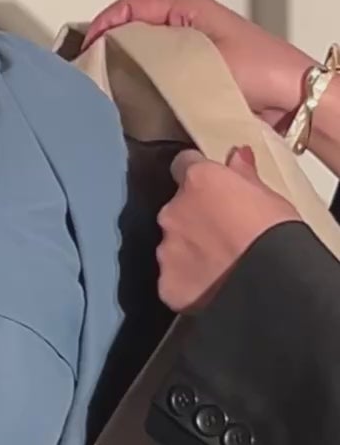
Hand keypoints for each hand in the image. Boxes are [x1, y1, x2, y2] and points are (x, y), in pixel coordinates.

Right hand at [82, 0, 308, 129]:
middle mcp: (191, 28)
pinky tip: (138, 100)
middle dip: (110, 44)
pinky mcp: (199, 77)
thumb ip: (158, 54)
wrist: (296, 101)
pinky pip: (162, 76)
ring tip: (110, 84)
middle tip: (92, 65)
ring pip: (147, 54)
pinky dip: (146, 85)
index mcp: (191, 10)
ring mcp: (194, 53)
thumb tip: (123, 57)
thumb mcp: (202, 53)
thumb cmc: (265, 71)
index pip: (133, 5)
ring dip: (128, 66)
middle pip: (136, 28)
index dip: (104, 22)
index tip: (87, 45)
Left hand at [157, 145, 298, 312]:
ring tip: (221, 264)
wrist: (273, 284)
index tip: (214, 188)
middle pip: (177, 208)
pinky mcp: (167, 283)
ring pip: (173, 244)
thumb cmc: (277, 236)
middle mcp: (174, 211)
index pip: (184, 165)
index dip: (200, 177)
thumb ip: (244, 175)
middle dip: (194, 218)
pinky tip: (212, 287)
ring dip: (190, 249)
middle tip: (223, 234)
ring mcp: (167, 249)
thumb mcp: (270, 197)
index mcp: (198, 181)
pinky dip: (188, 280)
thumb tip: (237, 156)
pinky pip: (173, 278)